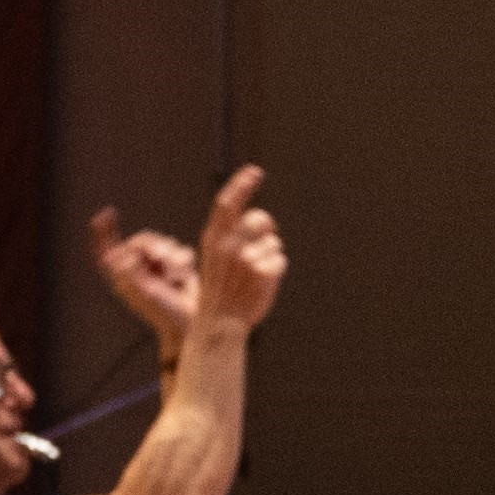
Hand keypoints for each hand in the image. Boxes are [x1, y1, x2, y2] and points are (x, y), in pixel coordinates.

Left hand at [90, 204, 198, 348]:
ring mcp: (159, 267)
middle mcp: (140, 269)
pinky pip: (181, 250)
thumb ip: (129, 270)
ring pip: (164, 243)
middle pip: (142, 240)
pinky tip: (183, 278)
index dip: (105, 232)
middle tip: (160, 258)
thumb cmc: (164, 312)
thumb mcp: (143, 291)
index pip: (109, 250)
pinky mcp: (178, 266)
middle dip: (154, 247)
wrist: (191, 322)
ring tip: (175, 278)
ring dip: (172, 258)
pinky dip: (184, 262)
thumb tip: (115, 254)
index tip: (106, 215)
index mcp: (125, 276)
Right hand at [189, 164, 285, 334]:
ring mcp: (246, 259)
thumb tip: (264, 219)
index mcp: (213, 240)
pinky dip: (276, 269)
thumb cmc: (221, 289)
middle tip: (263, 239)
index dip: (241, 185)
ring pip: (274, 241)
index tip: (255, 171)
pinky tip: (262, 283)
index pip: (227, 204)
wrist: (220, 323)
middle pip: (259, 218)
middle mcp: (229, 246)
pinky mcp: (263, 272)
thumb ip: (233, 236)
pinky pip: (281, 259)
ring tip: (254, 273)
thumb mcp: (215, 258)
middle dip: (267, 226)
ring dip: (270, 254)